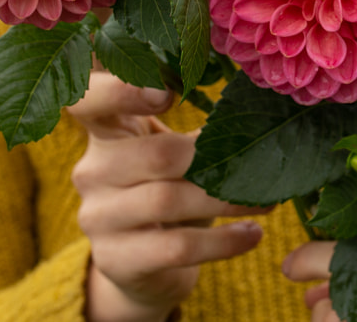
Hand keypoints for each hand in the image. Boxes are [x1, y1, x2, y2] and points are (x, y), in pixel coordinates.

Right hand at [70, 70, 268, 321]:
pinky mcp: (116, 259)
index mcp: (106, 131)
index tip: (167, 93)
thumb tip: (257, 113)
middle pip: (155, 155)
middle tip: (259, 161)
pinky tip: (252, 234)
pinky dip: (223, 241)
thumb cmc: (168, 190)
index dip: (119, 90)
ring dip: (226, 200)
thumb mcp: (173, 153)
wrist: (146, 265)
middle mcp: (92, 171)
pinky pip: (177, 246)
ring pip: (167, 201)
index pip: (89, 99)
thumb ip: (196, 131)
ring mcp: (98, 217)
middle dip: (214, 159)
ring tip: (268, 201)